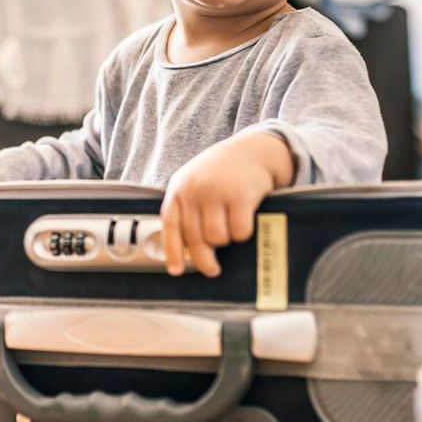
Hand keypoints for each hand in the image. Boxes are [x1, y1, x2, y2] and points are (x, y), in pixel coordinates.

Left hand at [160, 131, 294, 277]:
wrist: (251, 150)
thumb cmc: (220, 172)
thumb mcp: (194, 183)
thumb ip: (187, 210)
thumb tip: (185, 251)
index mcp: (179, 189)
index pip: (171, 226)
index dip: (172, 251)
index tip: (176, 271)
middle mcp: (194, 191)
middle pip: (195, 239)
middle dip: (205, 260)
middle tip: (213, 270)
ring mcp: (216, 193)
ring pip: (217, 238)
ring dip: (226, 241)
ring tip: (230, 230)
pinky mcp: (240, 196)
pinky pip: (239, 232)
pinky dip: (243, 234)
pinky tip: (245, 222)